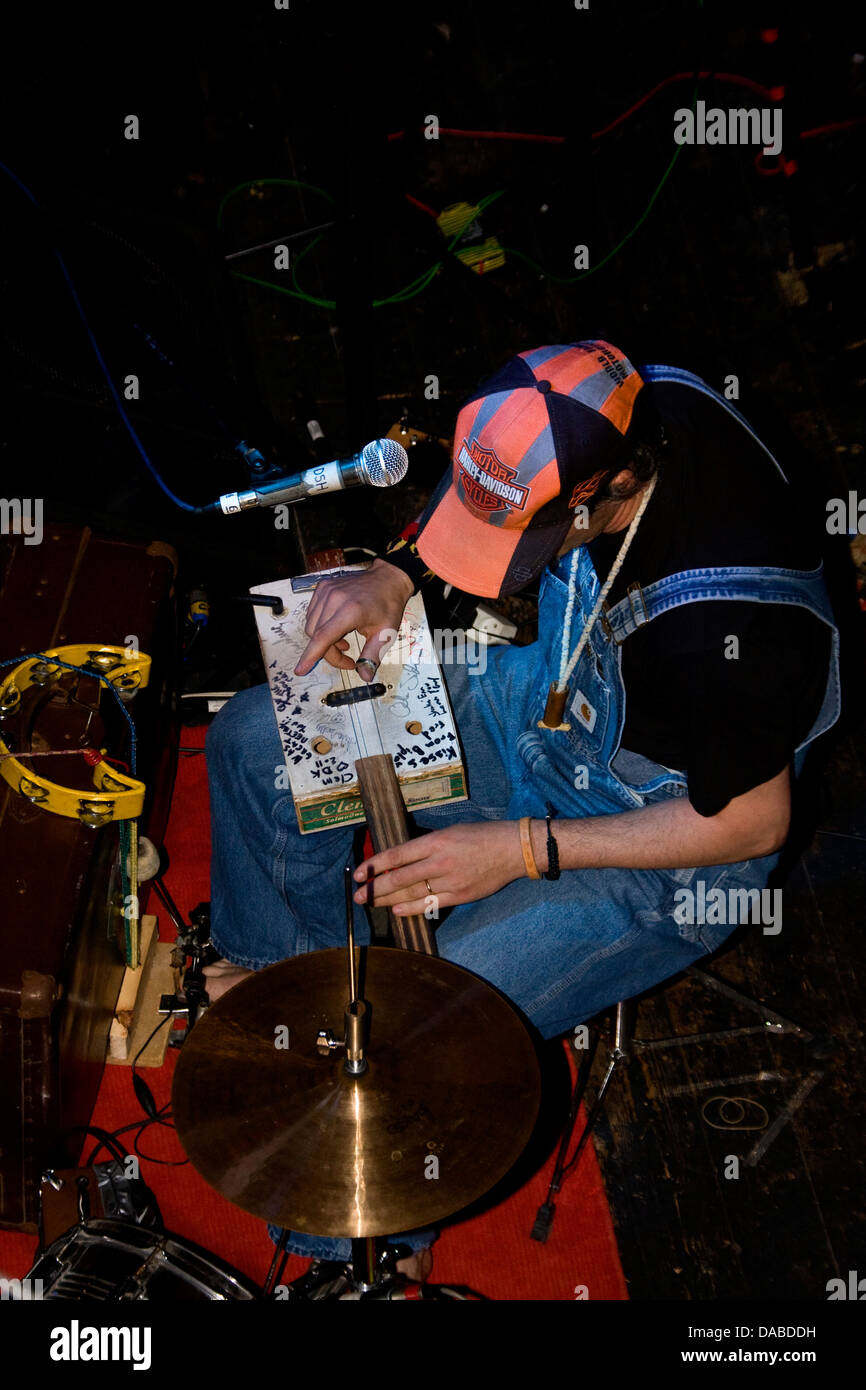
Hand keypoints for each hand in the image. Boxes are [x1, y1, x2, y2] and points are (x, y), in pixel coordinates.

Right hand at [294, 558, 412, 679]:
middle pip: (317, 635)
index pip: (323, 636)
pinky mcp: (322, 588)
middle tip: (346, 659)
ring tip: (343, 642)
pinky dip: (320, 627)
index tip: (300, 670)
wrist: (387, 579)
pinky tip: (336, 629)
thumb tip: (365, 676)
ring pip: (312, 626)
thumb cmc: (388, 604)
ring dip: (323, 641)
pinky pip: (312, 614)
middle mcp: (334, 599)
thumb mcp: (385, 633)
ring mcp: (326, 591)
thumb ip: (372, 656)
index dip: (310, 655)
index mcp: (351, 610)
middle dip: (328, 653)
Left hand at [353, 821, 526, 915]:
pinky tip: (396, 911)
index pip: (397, 855)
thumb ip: (426, 846)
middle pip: (399, 878)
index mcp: (436, 841)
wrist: (513, 849)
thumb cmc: (481, 835)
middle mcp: (440, 862)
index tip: (359, 873)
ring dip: (387, 900)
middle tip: (358, 895)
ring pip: (411, 894)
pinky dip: (411, 909)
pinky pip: (430, 905)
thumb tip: (400, 859)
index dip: (374, 866)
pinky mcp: (460, 895)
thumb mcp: (450, 832)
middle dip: (374, 888)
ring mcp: (450, 881)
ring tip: (371, 903)